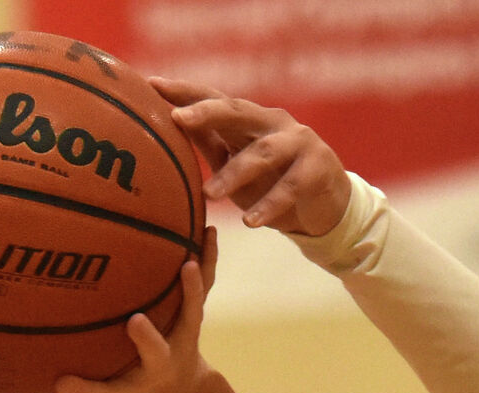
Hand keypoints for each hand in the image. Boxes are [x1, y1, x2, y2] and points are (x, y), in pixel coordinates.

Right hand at [40, 233, 217, 392]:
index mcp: (131, 390)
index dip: (83, 391)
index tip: (61, 382)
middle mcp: (159, 365)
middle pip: (156, 355)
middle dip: (147, 340)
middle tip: (134, 322)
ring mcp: (179, 339)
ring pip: (190, 316)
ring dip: (191, 292)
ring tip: (188, 264)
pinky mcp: (192, 318)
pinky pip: (204, 287)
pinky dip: (208, 260)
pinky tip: (208, 230)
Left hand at [151, 78, 350, 235]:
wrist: (326, 205)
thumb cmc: (273, 182)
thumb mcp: (236, 162)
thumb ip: (209, 143)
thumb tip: (167, 124)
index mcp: (249, 118)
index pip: (214, 98)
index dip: (185, 91)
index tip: (151, 85)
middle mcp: (272, 122)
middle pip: (237, 111)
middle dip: (206, 111)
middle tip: (177, 118)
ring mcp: (298, 142)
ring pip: (262, 153)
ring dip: (234, 173)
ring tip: (209, 194)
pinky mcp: (318, 168)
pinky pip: (291, 187)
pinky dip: (270, 205)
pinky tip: (250, 222)